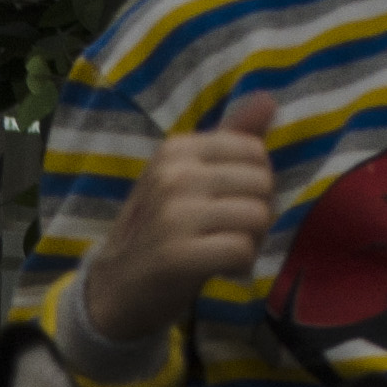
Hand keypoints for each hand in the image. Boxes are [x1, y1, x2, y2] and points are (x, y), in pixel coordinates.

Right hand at [76, 92, 279, 349]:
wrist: (116, 288)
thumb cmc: (159, 228)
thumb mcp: (187, 176)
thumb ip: (230, 139)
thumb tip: (269, 99)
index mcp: (176, 149)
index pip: (254, 152)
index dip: (254, 184)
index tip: (227, 206)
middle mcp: (174, 174)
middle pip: (261, 184)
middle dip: (256, 214)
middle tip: (226, 233)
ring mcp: (174, 214)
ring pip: (257, 216)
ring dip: (251, 241)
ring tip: (223, 251)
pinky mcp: (178, 254)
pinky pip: (242, 249)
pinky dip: (240, 265)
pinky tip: (219, 270)